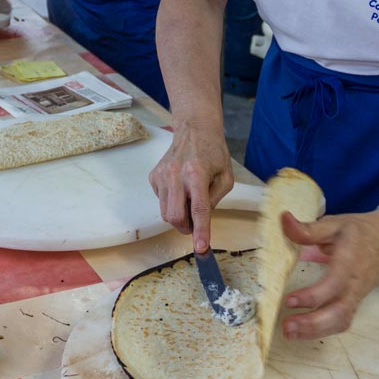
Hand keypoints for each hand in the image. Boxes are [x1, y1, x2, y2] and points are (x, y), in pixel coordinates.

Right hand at [148, 121, 233, 252]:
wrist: (194, 130)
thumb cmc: (214, 153)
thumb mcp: (225, 177)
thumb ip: (214, 200)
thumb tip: (200, 220)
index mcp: (197, 174)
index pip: (198, 209)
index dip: (201, 231)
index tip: (201, 248)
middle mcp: (176, 174)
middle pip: (175, 216)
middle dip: (186, 228)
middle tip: (195, 226)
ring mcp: (162, 175)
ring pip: (165, 212)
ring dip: (179, 216)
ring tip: (189, 202)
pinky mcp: (154, 176)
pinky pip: (161, 201)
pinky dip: (171, 202)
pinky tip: (180, 189)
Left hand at [277, 206, 378, 338]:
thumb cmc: (362, 231)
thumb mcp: (336, 224)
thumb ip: (310, 228)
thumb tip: (284, 220)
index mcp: (349, 264)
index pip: (332, 286)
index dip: (310, 297)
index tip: (288, 300)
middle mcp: (354, 285)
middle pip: (338, 313)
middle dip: (312, 324)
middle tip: (286, 327)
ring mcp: (356, 296)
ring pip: (340, 321)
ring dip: (315, 331)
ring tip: (290, 333)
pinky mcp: (355, 301)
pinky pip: (342, 320)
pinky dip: (323, 329)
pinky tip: (304, 331)